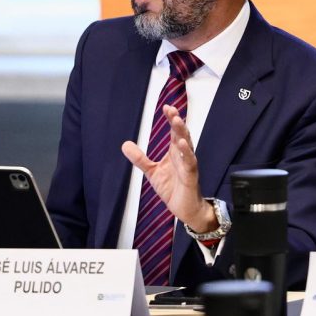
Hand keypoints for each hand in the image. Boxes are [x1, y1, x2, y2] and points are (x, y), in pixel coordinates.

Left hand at [121, 105, 216, 231]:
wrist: (184, 208)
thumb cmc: (172, 188)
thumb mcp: (152, 171)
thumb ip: (140, 158)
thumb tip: (124, 144)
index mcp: (175, 152)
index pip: (174, 132)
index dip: (171, 119)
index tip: (166, 107)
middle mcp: (183, 155)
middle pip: (181, 134)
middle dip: (177, 122)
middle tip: (171, 110)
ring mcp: (188, 165)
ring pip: (187, 145)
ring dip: (183, 132)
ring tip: (177, 121)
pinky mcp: (190, 176)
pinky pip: (190, 162)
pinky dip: (187, 153)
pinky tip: (182, 144)